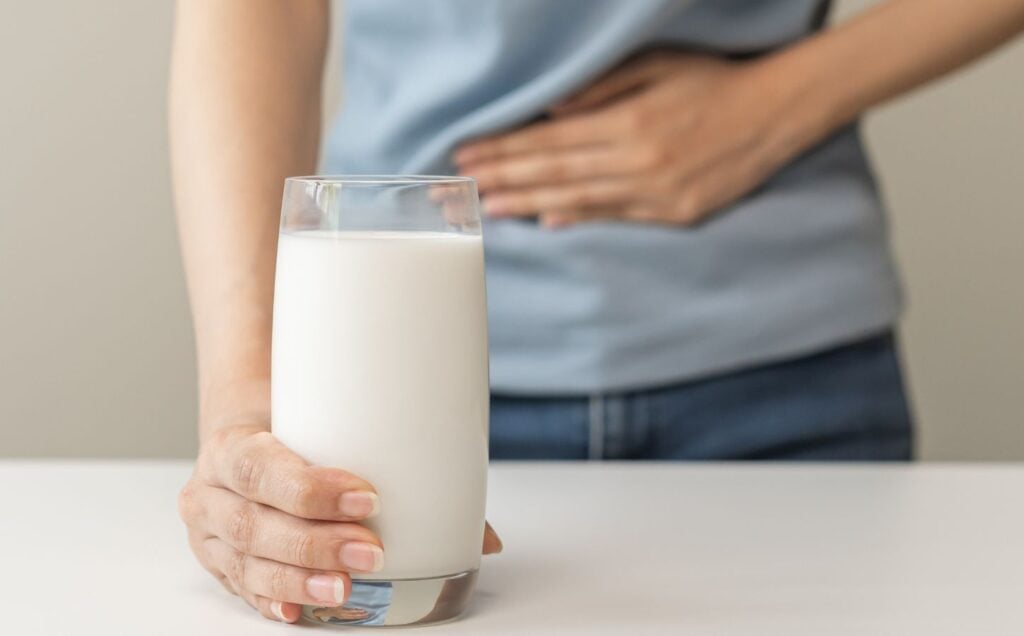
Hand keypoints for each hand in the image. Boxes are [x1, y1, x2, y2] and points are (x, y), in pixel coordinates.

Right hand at [179, 422, 502, 622]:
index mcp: (231, 444)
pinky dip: (273, 600)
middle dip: (315, 541)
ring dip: (300, 578)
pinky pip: (242, 588)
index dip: (309, 487)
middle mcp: (210, 490)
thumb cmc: (291, 422)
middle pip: (255, 523)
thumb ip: (394, 455)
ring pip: (248, 562)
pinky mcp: (220, 563)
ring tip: (345, 587)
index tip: (368, 496)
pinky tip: (298, 611)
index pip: (262, 466)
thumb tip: (481, 532)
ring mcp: (210, 533)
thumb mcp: (327, 418)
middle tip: (370, 549)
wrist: (246, 427)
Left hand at [455, 50, 810, 227]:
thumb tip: (550, 113)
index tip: (466, 156)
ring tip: (487, 210)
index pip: (549, 140)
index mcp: (629, 121)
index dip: (503, 150)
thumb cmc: (714, 80)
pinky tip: (546, 222)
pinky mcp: (676, 213)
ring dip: (527, 205)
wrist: (779, 113)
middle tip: (456, 190)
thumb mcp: (656, 65)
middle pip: (554, 173)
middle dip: (501, 180)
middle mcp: (638, 161)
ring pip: (578, 200)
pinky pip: (617, 218)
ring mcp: (657, 192)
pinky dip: (579, 219)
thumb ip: (601, 87)